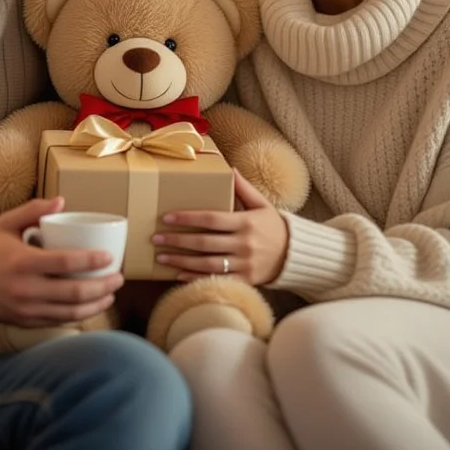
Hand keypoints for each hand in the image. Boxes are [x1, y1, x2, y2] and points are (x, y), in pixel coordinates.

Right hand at [0, 197, 123, 326]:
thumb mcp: (6, 223)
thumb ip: (33, 210)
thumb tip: (62, 201)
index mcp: (23, 262)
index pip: (65, 263)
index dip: (91, 261)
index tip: (109, 256)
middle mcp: (26, 289)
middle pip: (74, 292)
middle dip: (103, 286)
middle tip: (118, 277)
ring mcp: (26, 309)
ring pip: (70, 312)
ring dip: (96, 304)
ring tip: (111, 294)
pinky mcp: (26, 322)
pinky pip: (59, 321)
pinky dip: (79, 316)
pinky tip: (92, 307)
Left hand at [152, 169, 288, 284]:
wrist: (294, 254)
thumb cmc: (272, 225)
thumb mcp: (262, 203)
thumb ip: (244, 188)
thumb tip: (228, 168)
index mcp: (246, 222)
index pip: (211, 219)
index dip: (188, 218)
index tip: (167, 217)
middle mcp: (244, 244)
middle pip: (204, 243)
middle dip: (178, 240)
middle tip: (156, 238)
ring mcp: (244, 264)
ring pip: (207, 264)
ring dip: (181, 261)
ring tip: (161, 256)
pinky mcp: (245, 281)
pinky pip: (217, 280)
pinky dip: (196, 279)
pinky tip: (178, 275)